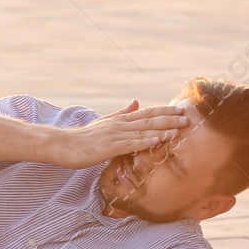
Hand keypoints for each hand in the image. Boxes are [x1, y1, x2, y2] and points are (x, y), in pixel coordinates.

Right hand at [46, 100, 188, 169]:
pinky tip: (158, 140)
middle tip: (187, 117)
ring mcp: (115, 135)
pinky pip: (131, 144)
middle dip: (169, 118)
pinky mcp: (109, 147)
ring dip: (162, 129)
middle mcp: (120, 124)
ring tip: (179, 128)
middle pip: (148, 119)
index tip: (180, 109)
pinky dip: (146, 142)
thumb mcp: (104, 123)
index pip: (146, 113)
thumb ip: (121, 113)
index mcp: (120, 120)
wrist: (62, 145)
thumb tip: (136, 102)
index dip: (164, 110)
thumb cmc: (82, 138)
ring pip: (143, 131)